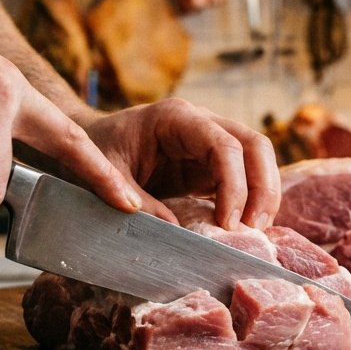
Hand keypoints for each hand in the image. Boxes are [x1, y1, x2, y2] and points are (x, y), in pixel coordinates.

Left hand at [80, 98, 280, 230]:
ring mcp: (209, 142)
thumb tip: (173, 229)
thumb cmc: (95, 149)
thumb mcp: (104, 173)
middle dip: (263, 187)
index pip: (224, 145)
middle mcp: (202, 123)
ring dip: (264, 194)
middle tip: (255, 228)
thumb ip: (135, 198)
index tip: (229, 223)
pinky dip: (251, 201)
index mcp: (176, 118)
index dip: (235, 184)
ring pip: (257, 159)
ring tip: (256, 231)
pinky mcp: (209, 164)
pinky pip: (244, 177)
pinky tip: (247, 227)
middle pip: (255, 145)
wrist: (86, 140)